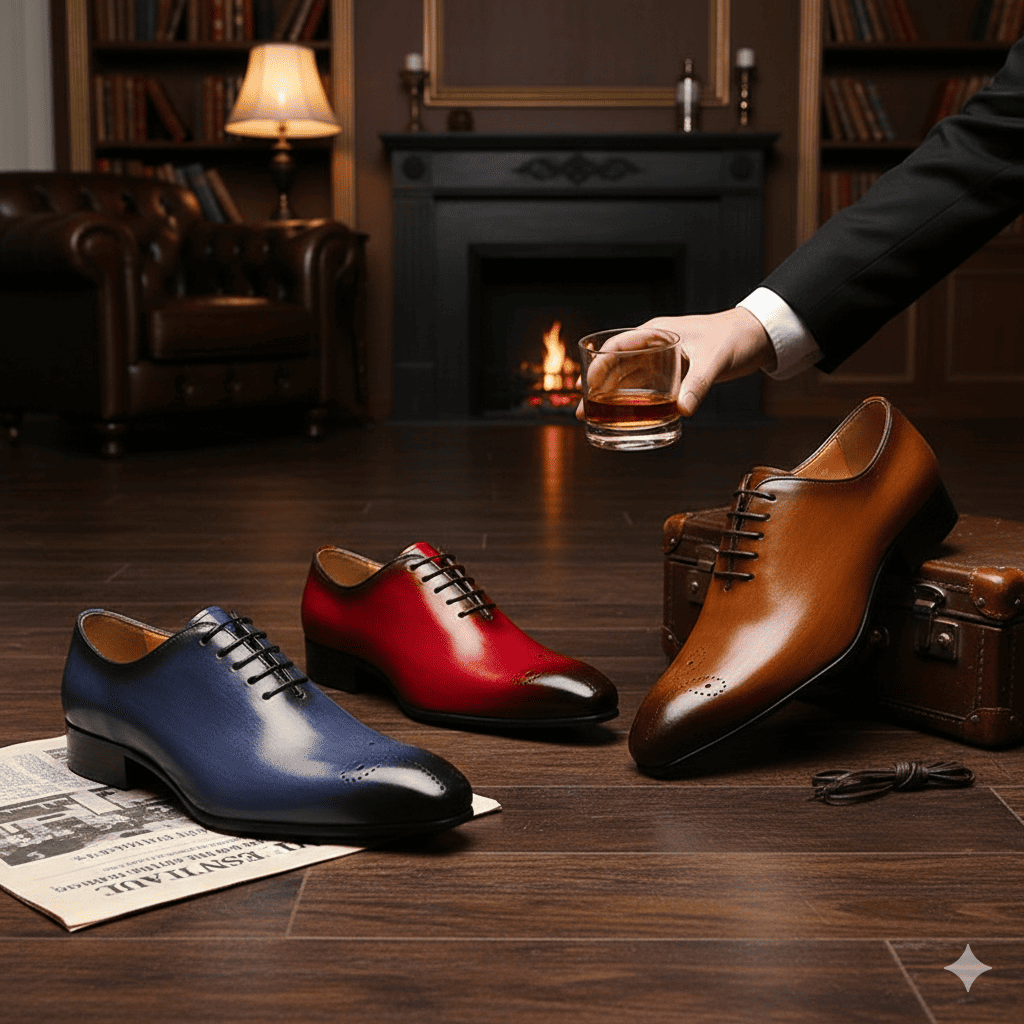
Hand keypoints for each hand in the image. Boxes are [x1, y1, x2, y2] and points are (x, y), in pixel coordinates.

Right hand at [575, 308, 773, 419]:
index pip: (618, 347)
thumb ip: (698, 385)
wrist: (758, 336)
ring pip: (627, 379)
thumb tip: (682, 411)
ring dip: (610, 397)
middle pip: (616, 366)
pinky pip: (644, 387)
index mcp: (656, 332)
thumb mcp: (714, 360)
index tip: (587, 387)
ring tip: (592, 418)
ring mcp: (662, 359)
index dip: (599, 366)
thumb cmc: (735, 338)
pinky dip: (631, 401)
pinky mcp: (672, 372)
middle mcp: (654, 344)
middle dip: (596, 387)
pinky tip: (623, 417)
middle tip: (581, 410)